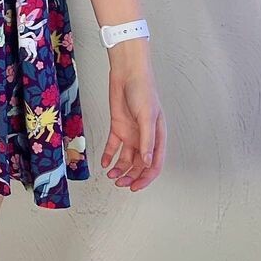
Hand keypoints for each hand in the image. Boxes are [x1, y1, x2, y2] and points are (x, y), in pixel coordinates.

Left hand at [99, 53, 165, 193]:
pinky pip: (113, 146)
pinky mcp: (117, 127)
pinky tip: (103, 163)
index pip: (154, 164)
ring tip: (110, 175)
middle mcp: (144, 138)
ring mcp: (131, 133)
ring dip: (119, 168)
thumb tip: (148, 162)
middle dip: (130, 176)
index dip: (146, 178)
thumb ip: (147, 141)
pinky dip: (108, 155)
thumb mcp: (147, 117)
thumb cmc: (143, 91)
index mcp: (157, 137)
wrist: (127, 74)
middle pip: (139, 164)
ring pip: (125, 158)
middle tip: (119, 183)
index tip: (134, 187)